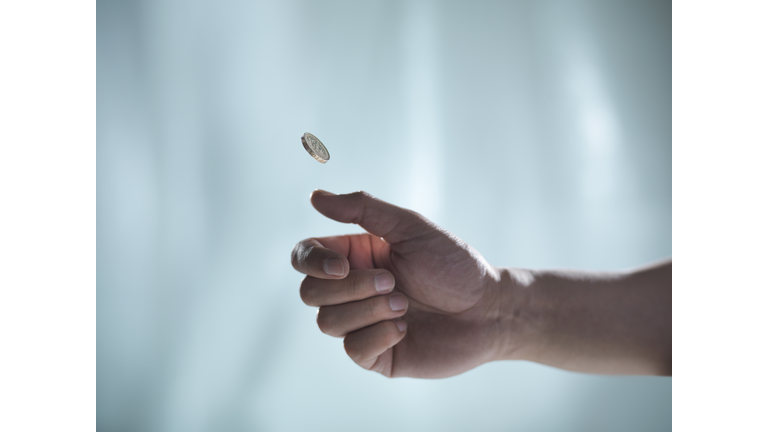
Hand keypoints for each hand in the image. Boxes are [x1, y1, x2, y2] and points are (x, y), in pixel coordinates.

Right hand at [291, 190, 506, 377]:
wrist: (489, 310)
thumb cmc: (454, 265)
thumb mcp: (410, 227)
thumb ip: (362, 208)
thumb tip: (315, 196)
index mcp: (354, 256)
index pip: (305, 257)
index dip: (312, 262)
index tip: (344, 265)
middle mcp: (351, 291)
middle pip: (310, 293)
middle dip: (350, 288)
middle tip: (392, 282)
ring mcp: (360, 324)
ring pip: (327, 323)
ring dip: (367, 311)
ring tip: (404, 305)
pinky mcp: (375, 355)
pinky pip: (353, 350)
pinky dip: (379, 335)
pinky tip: (406, 328)